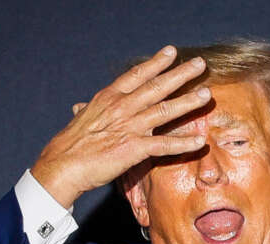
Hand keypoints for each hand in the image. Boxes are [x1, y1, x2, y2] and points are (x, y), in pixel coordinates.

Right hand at [30, 45, 211, 207]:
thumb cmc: (70, 145)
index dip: (156, 62)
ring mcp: (129, 127)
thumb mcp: (80, 120)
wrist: (62, 164)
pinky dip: (183, 144)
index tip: (171, 52)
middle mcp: (122, 107)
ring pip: (165, 110)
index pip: (136, 75)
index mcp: (109, 98)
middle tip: (199, 64)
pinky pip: (164, 145)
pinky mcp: (134, 149)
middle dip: (181, 74)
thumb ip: (87, 111)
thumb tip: (79, 107)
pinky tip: (199, 142)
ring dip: (188, 102)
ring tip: (207, 95)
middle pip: (157, 86)